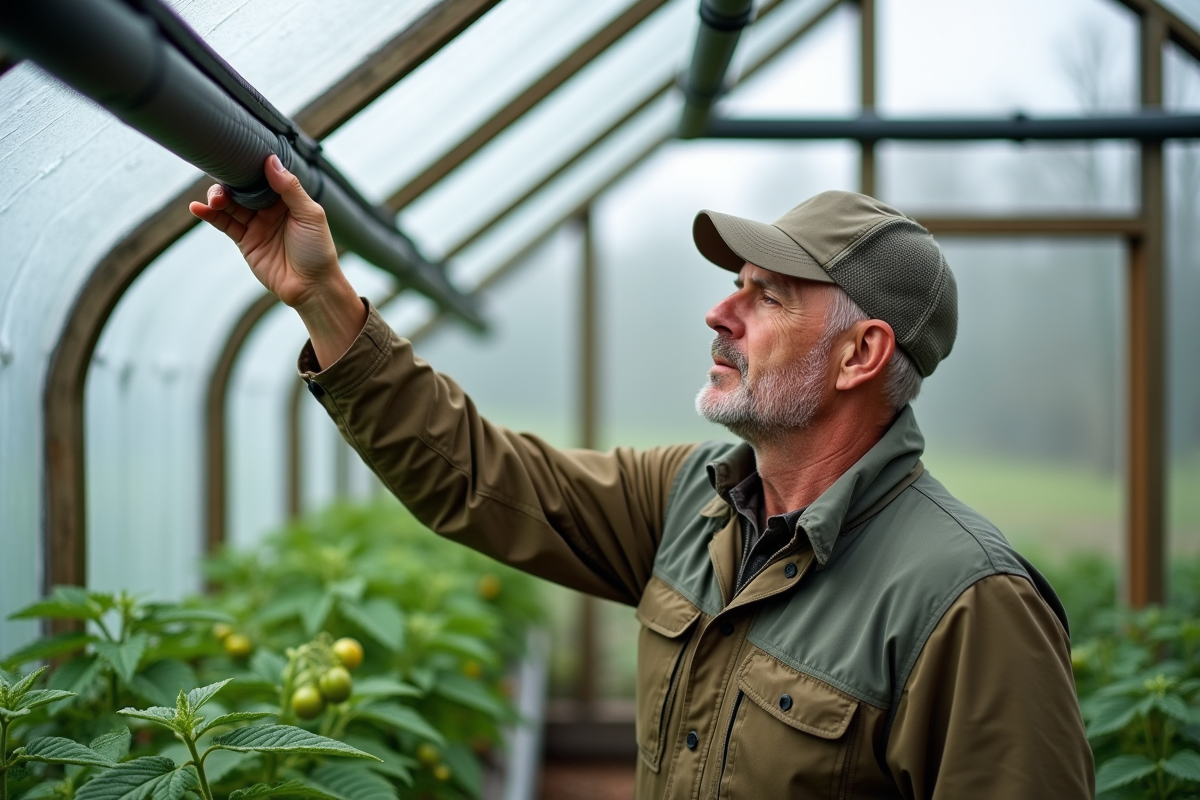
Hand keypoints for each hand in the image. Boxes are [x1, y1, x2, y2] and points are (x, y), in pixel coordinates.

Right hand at [189, 154, 339, 308]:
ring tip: (214, 199)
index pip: (264, 176)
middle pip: (243, 188)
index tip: (236, 154)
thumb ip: (290, 188)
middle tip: (224, 185)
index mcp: (288, 198)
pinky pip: (224, 224)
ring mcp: (256, 224)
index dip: (250, 166)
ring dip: (218, 197)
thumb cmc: (318, 251)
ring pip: (231, 204)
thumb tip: (271, 161)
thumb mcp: (310, 215)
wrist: (311, 288)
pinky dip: (210, 215)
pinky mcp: (245, 241)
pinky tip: (198, 208)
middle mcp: (270, 209)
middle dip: (230, 183)